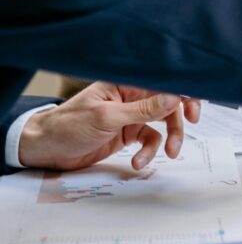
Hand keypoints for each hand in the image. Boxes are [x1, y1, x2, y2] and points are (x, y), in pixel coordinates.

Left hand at [18, 82, 201, 171]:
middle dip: (179, 119)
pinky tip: (138, 162)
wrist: (45, 149)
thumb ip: (143, 109)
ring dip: (168, 139)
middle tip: (187, 130)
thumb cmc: (68, 125)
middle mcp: (132, 97)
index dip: (183, 91)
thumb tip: (174, 98)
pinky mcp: (127, 133)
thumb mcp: (107, 117)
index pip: (162, 82)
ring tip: (169, 154)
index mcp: (127, 84)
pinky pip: (148, 140)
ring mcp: (131, 115)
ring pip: (162, 123)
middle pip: (168, 103)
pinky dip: (148, 152)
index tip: (194, 107)